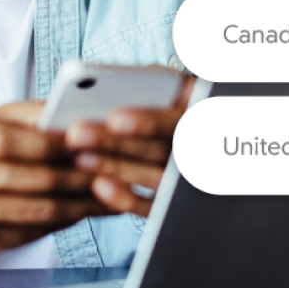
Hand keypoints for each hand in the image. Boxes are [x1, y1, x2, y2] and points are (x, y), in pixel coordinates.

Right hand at [0, 103, 109, 254]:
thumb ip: (30, 114)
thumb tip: (75, 111)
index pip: (27, 141)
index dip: (68, 144)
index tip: (99, 142)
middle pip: (41, 179)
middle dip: (86, 177)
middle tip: (118, 172)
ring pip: (44, 211)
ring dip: (85, 204)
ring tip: (112, 195)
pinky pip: (35, 232)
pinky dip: (65, 223)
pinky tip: (84, 212)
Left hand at [62, 76, 193, 216]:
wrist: (211, 137)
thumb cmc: (181, 103)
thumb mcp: (179, 86)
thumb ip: (154, 81)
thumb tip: (111, 82)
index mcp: (203, 115)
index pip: (179, 120)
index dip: (148, 122)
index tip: (114, 120)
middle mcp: (202, 149)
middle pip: (159, 150)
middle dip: (115, 144)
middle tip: (76, 135)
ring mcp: (190, 180)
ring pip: (155, 178)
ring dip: (116, 168)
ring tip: (80, 157)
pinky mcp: (175, 205)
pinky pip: (153, 206)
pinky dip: (127, 198)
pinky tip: (99, 185)